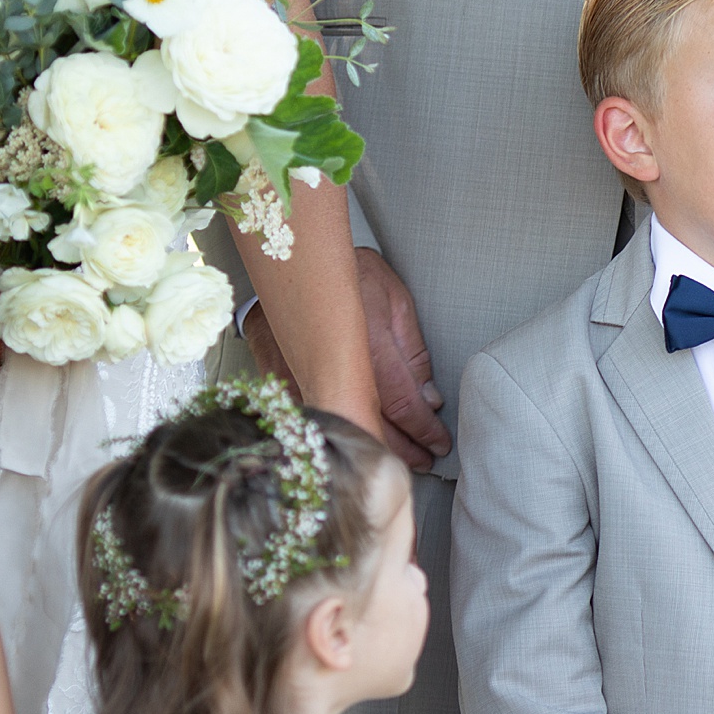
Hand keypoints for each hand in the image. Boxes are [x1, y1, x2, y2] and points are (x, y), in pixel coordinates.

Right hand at [248, 246, 446, 470]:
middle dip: (401, 448)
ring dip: (368, 443)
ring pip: (337, 422)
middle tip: (422, 459)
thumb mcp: (396, 302)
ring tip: (394, 456)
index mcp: (368, 341)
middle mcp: (331, 360)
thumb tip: (429, 400)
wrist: (292, 254)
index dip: (422, 429)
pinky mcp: (274, 373)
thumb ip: (414, 354)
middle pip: (370, 422)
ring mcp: (297, 369)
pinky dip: (332, 428)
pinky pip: (307, 412)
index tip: (438, 444)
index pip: (400, 402)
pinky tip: (351, 438)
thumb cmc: (351, 275)